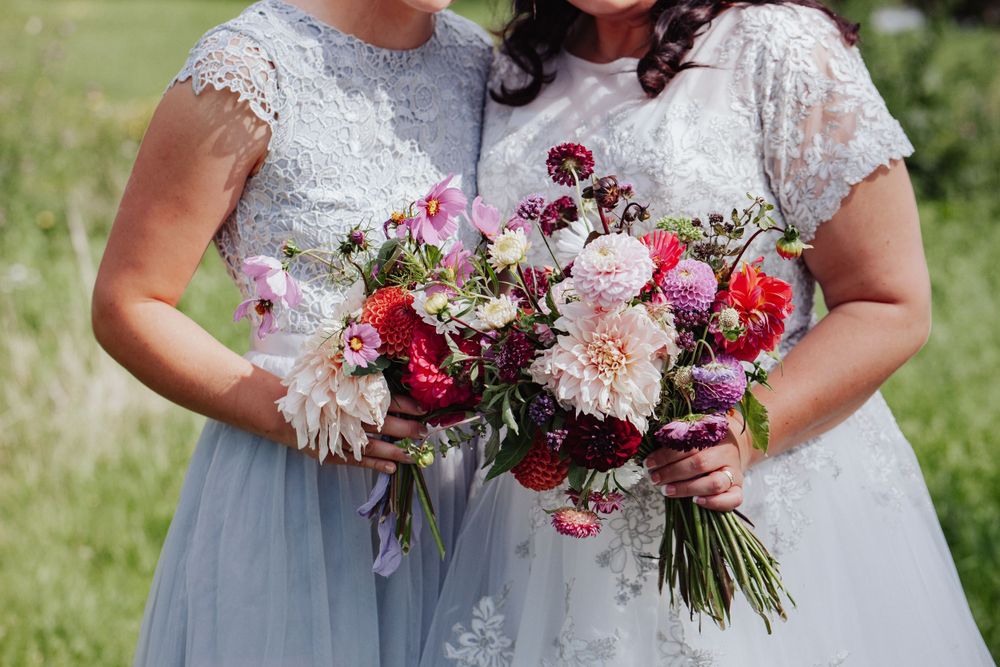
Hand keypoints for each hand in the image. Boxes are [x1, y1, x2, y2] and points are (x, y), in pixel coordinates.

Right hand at [298, 394, 427, 473]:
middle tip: (425, 434)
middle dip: (408, 430)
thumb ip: (361, 383)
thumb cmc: (315, 393)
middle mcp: (352, 417)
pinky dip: (376, 465)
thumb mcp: (338, 382)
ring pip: (376, 446)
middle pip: (386, 424)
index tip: (423, 409)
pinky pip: (360, 461)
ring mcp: (344, 437)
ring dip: (397, 452)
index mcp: (354, 399)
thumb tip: (387, 378)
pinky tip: (392, 469)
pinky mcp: (336, 453)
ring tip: (415, 456)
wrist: (285, 413)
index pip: (386, 401)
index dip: (407, 406)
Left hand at [644, 414, 752, 511]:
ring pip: (715, 483)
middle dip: (673, 473)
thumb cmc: (705, 444)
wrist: (733, 449)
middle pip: (700, 464)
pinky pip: (733, 499)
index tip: (649, 463)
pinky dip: (715, 502)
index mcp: (714, 436)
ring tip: (666, 491)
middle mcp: (726, 454)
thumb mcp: (693, 436)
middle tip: (654, 479)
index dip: (666, 455)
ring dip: (687, 488)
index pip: (688, 445)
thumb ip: (676, 441)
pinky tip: (696, 502)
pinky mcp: (739, 489)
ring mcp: (735, 473)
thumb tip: (651, 455)